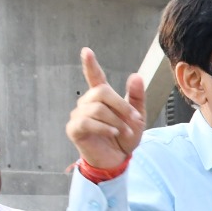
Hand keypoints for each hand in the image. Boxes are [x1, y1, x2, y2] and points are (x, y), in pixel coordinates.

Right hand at [66, 47, 145, 168]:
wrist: (118, 160)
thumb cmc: (124, 138)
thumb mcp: (137, 117)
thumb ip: (136, 97)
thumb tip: (135, 76)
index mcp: (102, 98)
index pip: (95, 77)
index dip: (90, 64)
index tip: (86, 51)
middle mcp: (87, 103)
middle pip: (101, 92)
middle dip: (121, 106)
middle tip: (135, 119)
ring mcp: (78, 115)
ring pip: (97, 108)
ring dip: (116, 121)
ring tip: (124, 132)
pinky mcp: (74, 129)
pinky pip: (87, 122)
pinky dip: (105, 128)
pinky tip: (113, 134)